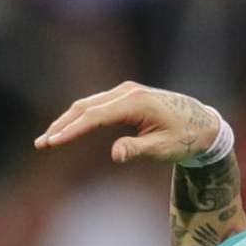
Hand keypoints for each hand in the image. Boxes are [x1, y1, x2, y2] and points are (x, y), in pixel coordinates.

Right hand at [34, 81, 218, 163]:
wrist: (204, 123)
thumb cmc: (186, 138)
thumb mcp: (164, 148)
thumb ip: (138, 150)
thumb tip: (115, 154)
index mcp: (136, 103)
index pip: (95, 116)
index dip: (71, 130)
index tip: (52, 143)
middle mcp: (128, 92)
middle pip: (85, 107)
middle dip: (62, 126)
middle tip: (42, 145)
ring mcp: (126, 91)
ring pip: (88, 104)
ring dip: (67, 121)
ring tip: (49, 140)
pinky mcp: (126, 95)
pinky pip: (96, 104)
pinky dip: (80, 116)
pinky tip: (67, 130)